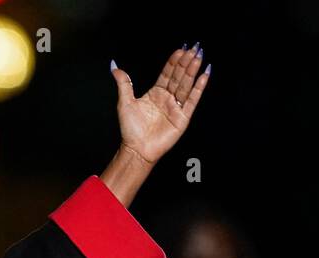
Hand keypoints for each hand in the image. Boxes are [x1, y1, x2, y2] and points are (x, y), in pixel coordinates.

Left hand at [113, 45, 209, 164]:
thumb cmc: (130, 129)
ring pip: (186, 85)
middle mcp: (168, 98)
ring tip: (199, 56)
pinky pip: (192, 100)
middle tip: (194, 47)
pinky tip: (204, 76)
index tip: (180, 49)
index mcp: (156, 93)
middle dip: (186, 62)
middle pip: (179, 76)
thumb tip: (114, 66)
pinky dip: (198, 88)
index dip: (173, 61)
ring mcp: (176, 107)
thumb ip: (123, 83)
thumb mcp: (124, 102)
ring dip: (193, 71)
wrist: (136, 149)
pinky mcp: (183, 118)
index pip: (167, 73)